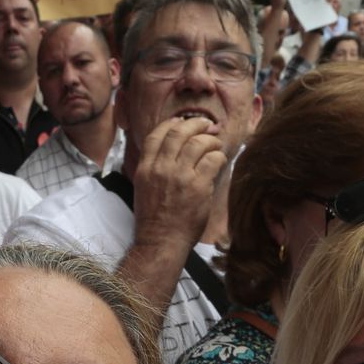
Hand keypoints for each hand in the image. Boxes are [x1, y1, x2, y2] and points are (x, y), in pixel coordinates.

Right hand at [131, 117, 226, 250]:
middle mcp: (161, 168)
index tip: (182, 122)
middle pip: (179, 133)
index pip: (157, 135)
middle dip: (195, 124)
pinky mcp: (198, 186)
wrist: (161, 241)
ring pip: (198, 143)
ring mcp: (180, 176)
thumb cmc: (154, 219)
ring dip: (210, 140)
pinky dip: (219, 156)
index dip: (171, 124)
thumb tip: (169, 151)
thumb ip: (154, 168)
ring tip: (216, 144)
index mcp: (145, 168)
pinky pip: (213, 160)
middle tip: (206, 125)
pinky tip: (220, 161)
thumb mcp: (143, 188)